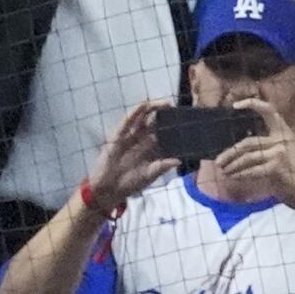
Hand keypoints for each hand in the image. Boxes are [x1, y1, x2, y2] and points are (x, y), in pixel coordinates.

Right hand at [84, 99, 179, 214]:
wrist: (110, 189)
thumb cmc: (130, 184)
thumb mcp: (149, 175)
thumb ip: (162, 167)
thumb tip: (178, 161)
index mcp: (152, 149)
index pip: (166, 133)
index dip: (174, 126)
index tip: (185, 121)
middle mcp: (143, 140)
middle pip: (156, 122)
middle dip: (165, 114)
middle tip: (175, 108)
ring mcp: (131, 136)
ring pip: (143, 117)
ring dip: (153, 108)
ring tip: (165, 104)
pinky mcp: (119, 135)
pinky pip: (127, 121)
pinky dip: (135, 112)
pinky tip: (143, 105)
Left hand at [211, 98, 294, 209]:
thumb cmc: (294, 177)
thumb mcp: (283, 156)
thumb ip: (266, 149)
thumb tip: (238, 151)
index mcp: (285, 133)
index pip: (269, 111)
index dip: (252, 104)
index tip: (235, 106)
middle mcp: (283, 139)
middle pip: (248, 142)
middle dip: (230, 153)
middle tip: (218, 162)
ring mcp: (280, 152)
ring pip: (247, 157)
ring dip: (232, 166)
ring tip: (224, 172)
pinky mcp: (277, 166)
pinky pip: (252, 170)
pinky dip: (240, 175)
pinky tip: (233, 178)